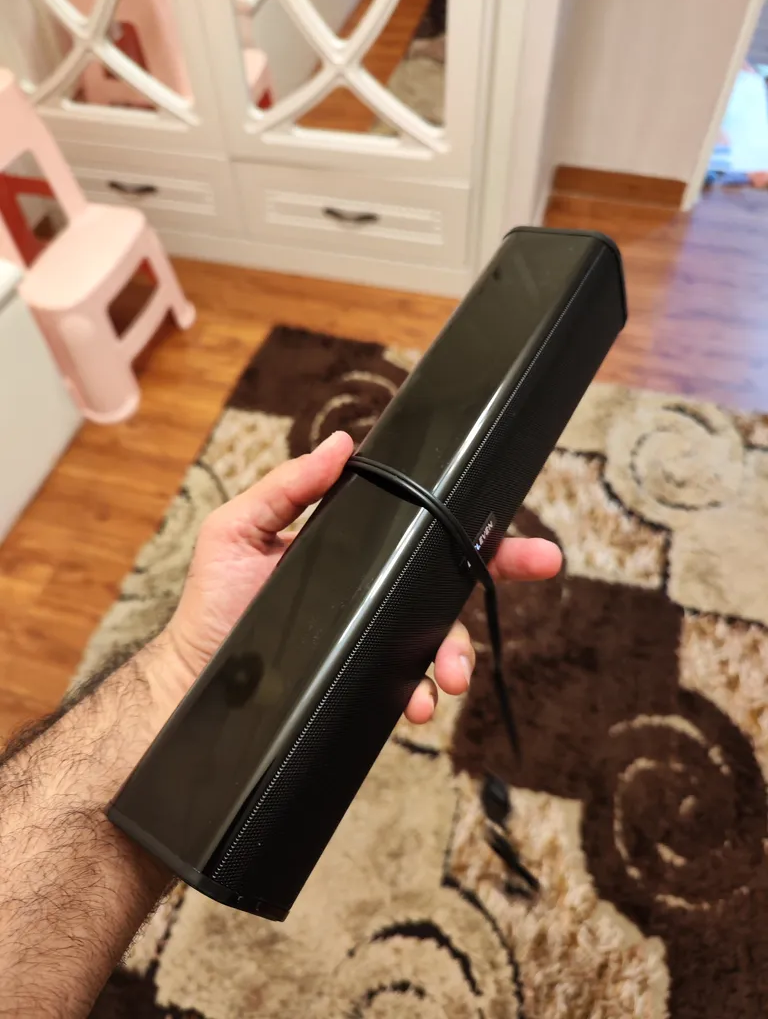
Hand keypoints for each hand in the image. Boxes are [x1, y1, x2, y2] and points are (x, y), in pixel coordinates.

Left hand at [164, 431, 560, 722]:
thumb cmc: (213, 603)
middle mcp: (373, 588)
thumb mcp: (237, 531)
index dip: (468, 521)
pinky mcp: (367, 677)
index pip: (420, 526)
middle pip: (449, 577)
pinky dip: (422, 692)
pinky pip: (411, 682)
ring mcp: (374, 634)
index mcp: (353, 545)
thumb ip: (286, 488)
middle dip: (501, 570)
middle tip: (544, 563)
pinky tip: (417, 702)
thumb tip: (341, 442)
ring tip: (449, 676)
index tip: (509, 517)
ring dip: (459, 651)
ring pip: (440, 635)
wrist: (196, 680)